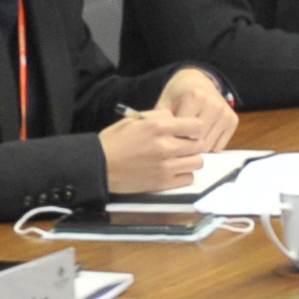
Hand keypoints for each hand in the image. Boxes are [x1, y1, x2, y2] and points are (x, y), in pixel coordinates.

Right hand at [100, 109, 220, 196]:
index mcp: (158, 127)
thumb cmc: (114, 141)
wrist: (99, 166)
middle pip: (199, 145)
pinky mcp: (163, 183)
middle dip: (193, 144)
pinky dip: (184, 174)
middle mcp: (165, 146)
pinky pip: (188, 178)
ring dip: (190, 160)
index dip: (194, 128)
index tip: (189, 131)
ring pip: (197, 162)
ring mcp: (165, 166)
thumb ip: (158, 116)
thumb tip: (175, 117)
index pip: (196, 126)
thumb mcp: (134, 119)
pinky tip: (174, 170)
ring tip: (180, 159)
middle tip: (184, 146)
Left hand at [155, 65, 237, 146]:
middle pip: (197, 139)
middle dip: (185, 144)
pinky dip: (208, 147)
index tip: (167, 137)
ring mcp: (225, 112)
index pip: (184, 131)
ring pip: (209, 145)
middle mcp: (214, 103)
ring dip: (196, 147)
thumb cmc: (178, 94)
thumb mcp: (165, 102)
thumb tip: (155, 142)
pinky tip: (199, 138)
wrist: (197, 80)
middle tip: (176, 140)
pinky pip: (219, 146)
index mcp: (196, 95)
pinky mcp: (233, 120)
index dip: (173, 138)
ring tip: (187, 139)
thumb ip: (160, 120)